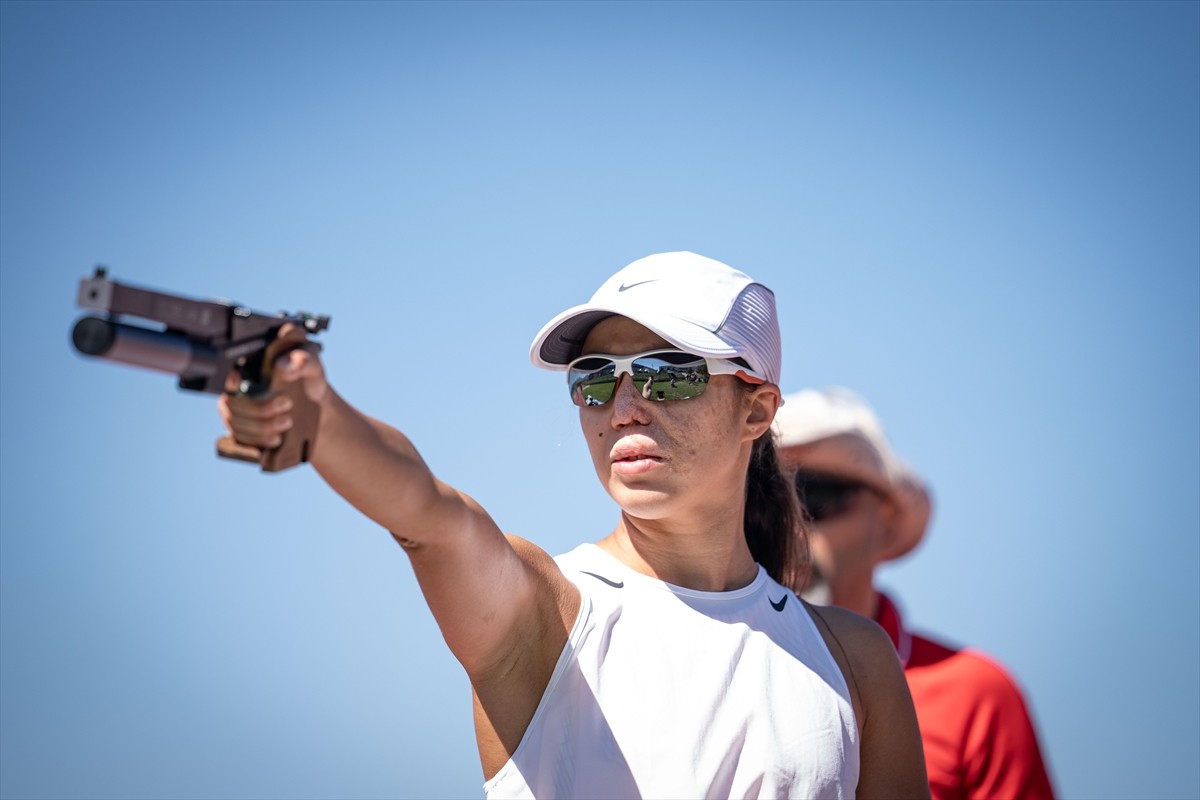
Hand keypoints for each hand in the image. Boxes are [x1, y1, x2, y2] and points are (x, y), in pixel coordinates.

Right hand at [217, 323, 327, 449]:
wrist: (319, 409)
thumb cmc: (310, 381)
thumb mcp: (312, 366)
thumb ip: (303, 360)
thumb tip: (285, 366)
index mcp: (249, 369)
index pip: (225, 374)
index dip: (227, 381)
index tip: (238, 380)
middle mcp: (237, 391)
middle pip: (229, 404)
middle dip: (257, 409)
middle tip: (287, 405)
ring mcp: (238, 414)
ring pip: (233, 424)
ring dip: (259, 427)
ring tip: (286, 423)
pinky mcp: (245, 433)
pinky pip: (239, 441)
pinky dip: (257, 442)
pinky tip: (275, 440)